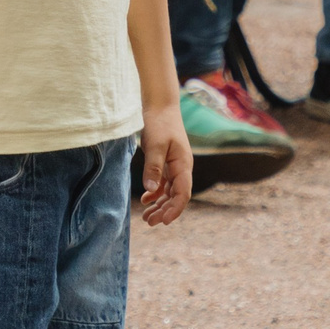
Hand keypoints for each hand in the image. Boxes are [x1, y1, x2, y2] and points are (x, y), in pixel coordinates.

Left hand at [138, 99, 191, 225]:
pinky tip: (145, 201)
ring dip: (159, 205)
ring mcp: (174, 167)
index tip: (164, 221)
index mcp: (183, 165)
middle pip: (176, 196)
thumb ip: (153, 167)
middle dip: (164, 211)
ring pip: (169, 192)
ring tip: (147, 217)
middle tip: (149, 222)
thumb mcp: (155, 144)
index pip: (183, 193)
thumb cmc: (160, 123)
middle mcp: (181, 168)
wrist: (160, 106)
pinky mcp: (165, 163)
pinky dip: (155, 194)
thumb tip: (150, 190)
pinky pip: (163, 184)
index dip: (175, 209)